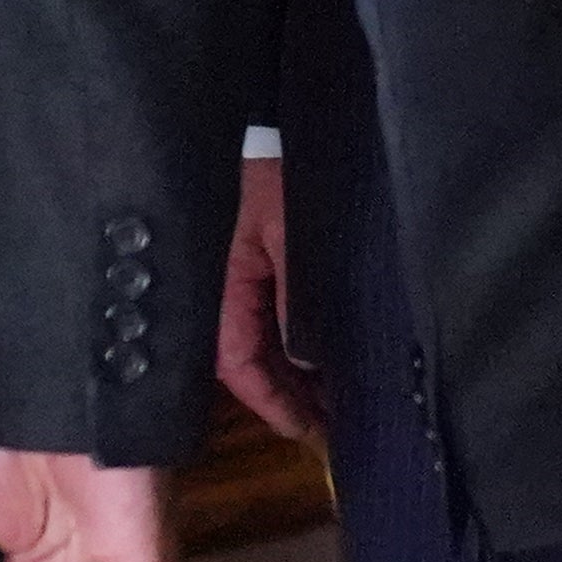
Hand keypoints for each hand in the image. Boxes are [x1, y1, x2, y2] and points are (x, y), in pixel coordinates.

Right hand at [215, 154, 316, 441]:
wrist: (265, 130)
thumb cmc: (275, 179)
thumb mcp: (289, 237)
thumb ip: (295, 299)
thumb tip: (304, 361)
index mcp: (224, 291)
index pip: (240, 364)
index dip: (274, 403)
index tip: (309, 430)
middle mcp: (226, 297)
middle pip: (253, 365)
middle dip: (291, 400)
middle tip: (334, 431)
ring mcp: (242, 286)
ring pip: (265, 349)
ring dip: (297, 380)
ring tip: (337, 408)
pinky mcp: (258, 273)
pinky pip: (273, 326)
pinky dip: (299, 352)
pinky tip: (327, 368)